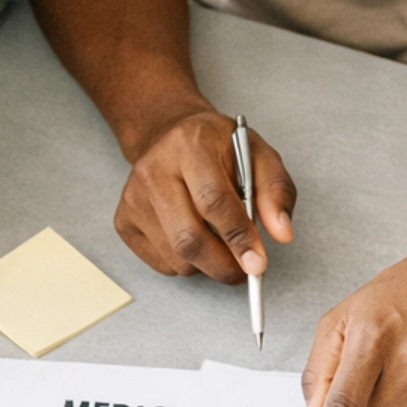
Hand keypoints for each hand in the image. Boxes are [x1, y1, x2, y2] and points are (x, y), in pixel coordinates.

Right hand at [115, 106, 294, 284]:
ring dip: (208, 265)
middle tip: (246, 271)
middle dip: (224, 265)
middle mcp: (154, 170)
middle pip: (189, 238)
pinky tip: (195, 238)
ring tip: (221, 243)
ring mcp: (133, 197)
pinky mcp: (123, 220)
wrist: (169, 135)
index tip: (258, 264)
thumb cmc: (217, 148)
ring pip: (176, 257)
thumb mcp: (258, 155)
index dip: (238, 237)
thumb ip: (276, 191)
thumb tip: (282, 234)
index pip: (213, 201)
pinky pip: (162, 263)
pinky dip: (187, 264)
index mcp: (190, 145)